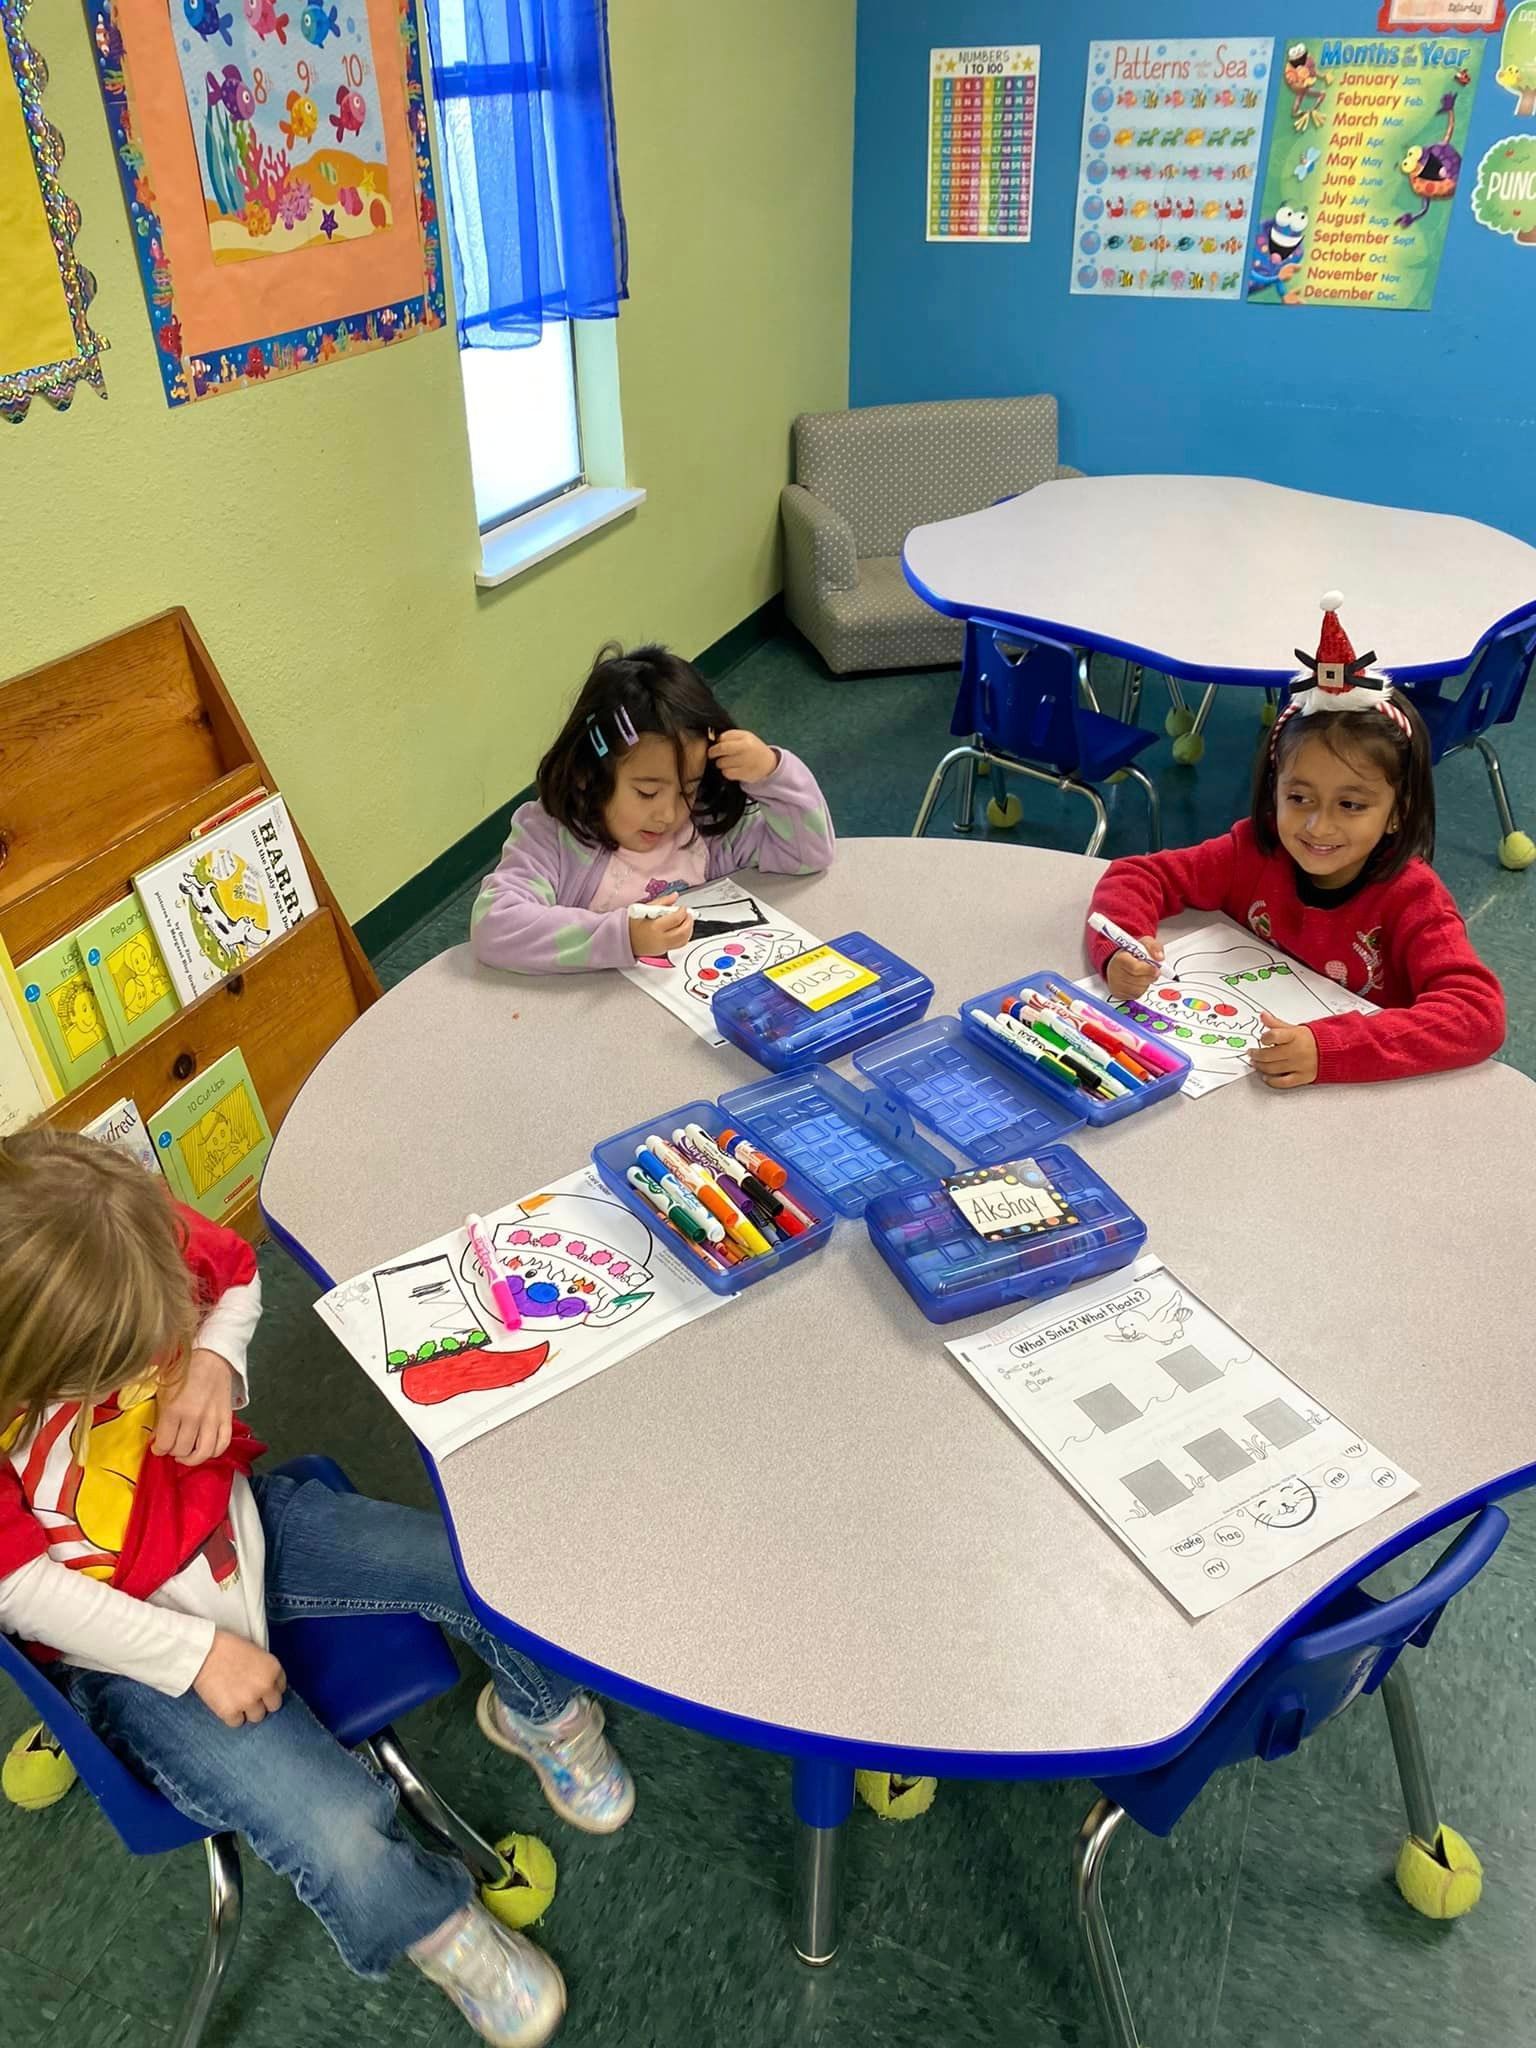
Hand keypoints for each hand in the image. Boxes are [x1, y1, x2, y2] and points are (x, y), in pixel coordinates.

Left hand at [153, 1349, 233, 1466]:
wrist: (211, 1357)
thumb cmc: (183, 1372)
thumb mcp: (163, 1391)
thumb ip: (160, 1415)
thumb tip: (157, 1437)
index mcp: (174, 1409)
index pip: (164, 1444)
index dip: (158, 1449)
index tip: (157, 1447)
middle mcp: (194, 1418)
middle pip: (182, 1450)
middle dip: (173, 1452)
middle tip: (171, 1446)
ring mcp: (212, 1419)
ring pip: (203, 1453)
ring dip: (192, 1459)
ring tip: (186, 1455)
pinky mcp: (226, 1418)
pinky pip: (222, 1444)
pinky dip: (214, 1452)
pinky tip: (205, 1449)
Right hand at [193, 1630, 286, 1727]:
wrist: (203, 1652)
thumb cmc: (228, 1648)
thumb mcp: (257, 1653)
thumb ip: (266, 1671)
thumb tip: (269, 1688)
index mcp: (273, 1669)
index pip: (281, 1689)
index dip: (269, 1688)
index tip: (260, 1686)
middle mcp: (265, 1686)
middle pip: (273, 1706)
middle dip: (263, 1702)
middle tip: (249, 1695)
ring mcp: (248, 1701)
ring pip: (256, 1717)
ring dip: (248, 1710)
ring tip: (235, 1698)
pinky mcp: (230, 1711)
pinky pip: (237, 1722)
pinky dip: (231, 1716)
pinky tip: (225, 1703)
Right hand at [629, 897, 692, 956]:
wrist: (624, 939)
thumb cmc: (631, 925)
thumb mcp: (644, 908)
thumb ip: (662, 902)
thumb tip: (674, 896)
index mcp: (655, 927)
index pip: (676, 919)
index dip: (682, 911)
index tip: (682, 907)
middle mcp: (660, 939)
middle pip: (683, 931)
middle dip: (689, 920)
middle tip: (688, 913)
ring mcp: (663, 947)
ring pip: (684, 940)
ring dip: (689, 929)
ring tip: (686, 921)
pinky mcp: (664, 951)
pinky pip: (679, 945)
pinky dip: (685, 937)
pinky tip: (682, 929)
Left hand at [707, 729, 776, 783]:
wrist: (768, 763)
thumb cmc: (752, 748)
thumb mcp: (745, 736)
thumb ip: (730, 736)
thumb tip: (715, 740)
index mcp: (745, 738)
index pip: (722, 738)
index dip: (716, 743)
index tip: (714, 746)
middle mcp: (746, 749)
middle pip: (720, 749)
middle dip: (713, 753)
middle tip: (712, 754)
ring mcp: (745, 762)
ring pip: (721, 763)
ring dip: (720, 763)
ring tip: (726, 762)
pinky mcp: (744, 774)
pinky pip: (727, 773)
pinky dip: (725, 772)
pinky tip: (730, 769)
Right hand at [1105, 936, 1162, 1001]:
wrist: (1118, 963)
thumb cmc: (1131, 954)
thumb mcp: (1143, 944)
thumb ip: (1153, 947)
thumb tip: (1160, 957)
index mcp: (1120, 959)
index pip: (1135, 968)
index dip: (1149, 969)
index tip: (1157, 968)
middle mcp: (1115, 973)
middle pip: (1139, 980)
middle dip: (1151, 976)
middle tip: (1154, 971)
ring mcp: (1116, 985)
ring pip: (1140, 989)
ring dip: (1147, 982)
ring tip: (1145, 974)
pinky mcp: (1119, 994)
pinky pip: (1137, 994)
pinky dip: (1142, 988)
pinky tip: (1140, 981)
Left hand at [1250, 1012, 1318, 1089]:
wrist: (1335, 1051)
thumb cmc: (1313, 1040)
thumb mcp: (1295, 1028)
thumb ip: (1276, 1024)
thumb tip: (1263, 1016)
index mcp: (1295, 1036)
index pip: (1273, 1036)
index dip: (1264, 1038)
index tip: (1261, 1039)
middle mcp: (1296, 1051)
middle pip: (1268, 1055)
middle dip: (1256, 1054)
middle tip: (1251, 1053)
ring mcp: (1299, 1065)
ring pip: (1273, 1068)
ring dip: (1260, 1066)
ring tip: (1255, 1063)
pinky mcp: (1302, 1077)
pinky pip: (1283, 1082)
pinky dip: (1272, 1081)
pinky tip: (1266, 1077)